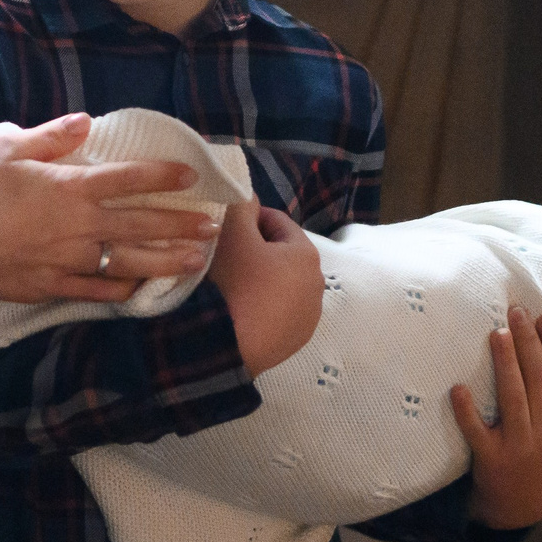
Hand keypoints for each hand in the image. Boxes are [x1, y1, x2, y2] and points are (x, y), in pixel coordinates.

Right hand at [0, 114, 219, 304]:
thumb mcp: (9, 147)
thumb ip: (51, 136)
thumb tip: (84, 121)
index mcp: (72, 187)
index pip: (130, 178)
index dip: (163, 175)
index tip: (190, 176)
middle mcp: (81, 224)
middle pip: (142, 223)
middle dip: (180, 224)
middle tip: (212, 227)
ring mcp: (71, 259)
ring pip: (130, 260)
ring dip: (166, 260)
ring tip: (196, 262)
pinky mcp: (56, 286)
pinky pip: (97, 291)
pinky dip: (122, 290)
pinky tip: (142, 289)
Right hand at [206, 200, 323, 373]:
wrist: (229, 348)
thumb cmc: (235, 284)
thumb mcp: (232, 235)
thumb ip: (241, 206)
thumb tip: (247, 193)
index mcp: (306, 254)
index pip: (276, 221)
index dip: (247, 220)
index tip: (224, 230)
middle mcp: (318, 283)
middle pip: (280, 253)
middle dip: (256, 251)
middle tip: (224, 258)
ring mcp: (310, 315)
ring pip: (280, 284)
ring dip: (261, 280)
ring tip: (232, 287)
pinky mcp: (297, 339)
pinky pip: (280, 311)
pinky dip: (264, 307)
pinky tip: (243, 311)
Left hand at [454, 306, 541, 529]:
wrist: (522, 509)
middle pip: (541, 380)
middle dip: (530, 343)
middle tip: (517, 312)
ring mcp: (520, 446)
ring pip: (514, 398)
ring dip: (506, 363)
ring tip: (497, 333)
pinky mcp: (492, 459)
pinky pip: (478, 432)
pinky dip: (468, 411)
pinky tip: (458, 388)